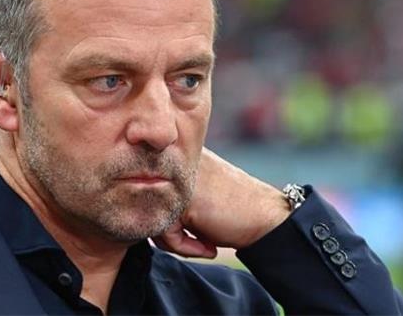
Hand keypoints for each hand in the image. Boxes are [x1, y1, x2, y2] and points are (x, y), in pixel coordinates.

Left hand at [153, 147, 290, 257]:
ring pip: (153, 217)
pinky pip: (165, 233)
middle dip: (169, 230)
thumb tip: (135, 215)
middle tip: (193, 239)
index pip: (148, 188)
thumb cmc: (232, 210)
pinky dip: (184, 247)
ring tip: (202, 243)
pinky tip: (209, 247)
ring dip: (176, 241)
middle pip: (147, 203)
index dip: (165, 215)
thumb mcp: (195, 196)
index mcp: (177, 154)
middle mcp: (175, 161)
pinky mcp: (185, 200)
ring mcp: (179, 178)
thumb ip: (167, 195)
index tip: (189, 228)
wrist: (267, 217)